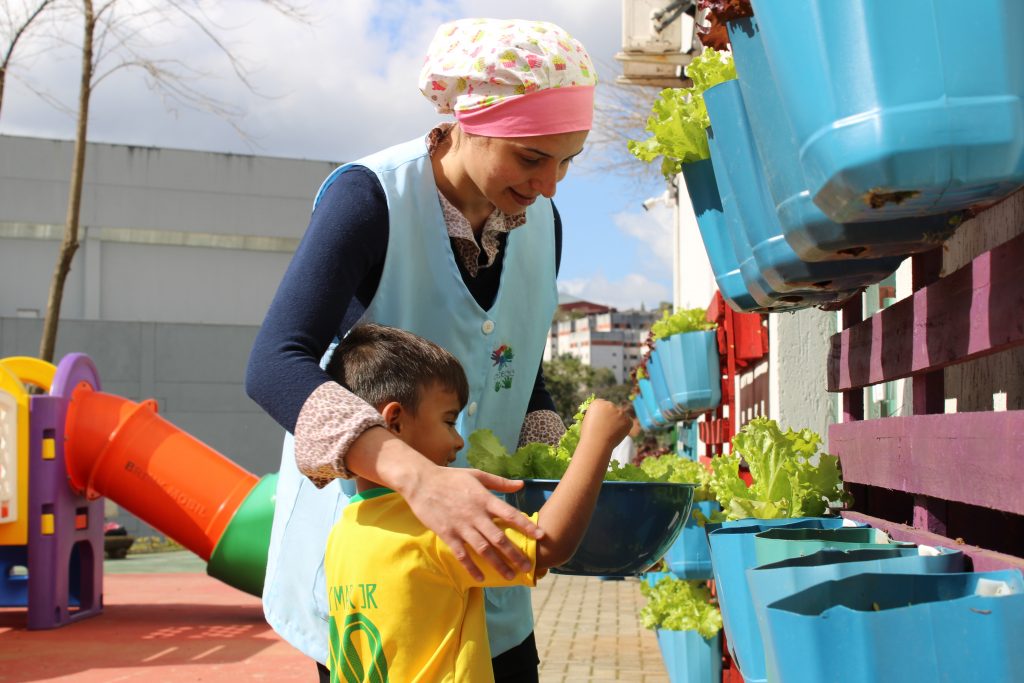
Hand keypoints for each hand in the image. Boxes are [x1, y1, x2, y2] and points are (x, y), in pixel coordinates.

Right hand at [401, 463, 543, 580]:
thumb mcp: (477, 475)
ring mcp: (461, 526)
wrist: (421, 482)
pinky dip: (472, 567)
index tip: (540, 536)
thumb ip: (500, 482)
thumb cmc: (450, 477)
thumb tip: (521, 485)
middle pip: (499, 538)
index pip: (510, 514)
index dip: (526, 525)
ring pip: (483, 549)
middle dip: (515, 554)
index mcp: (484, 499)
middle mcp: (475, 514)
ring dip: (498, 564)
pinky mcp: (447, 534)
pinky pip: (462, 555)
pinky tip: (481, 578)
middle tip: (528, 566)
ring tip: (510, 576)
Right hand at [579, 399, 632, 450]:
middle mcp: (609, 404)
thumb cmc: (589, 435)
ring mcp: (620, 412)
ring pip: (620, 415)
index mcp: (597, 403)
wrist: (596, 444)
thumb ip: (598, 414)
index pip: (602, 404)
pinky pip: (627, 422)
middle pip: (612, 408)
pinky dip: (624, 428)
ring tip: (610, 432)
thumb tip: (607, 414)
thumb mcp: (589, 419)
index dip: (601, 414)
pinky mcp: (628, 420)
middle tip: (606, 428)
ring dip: (618, 421)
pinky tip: (616, 433)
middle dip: (611, 416)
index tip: (600, 421)